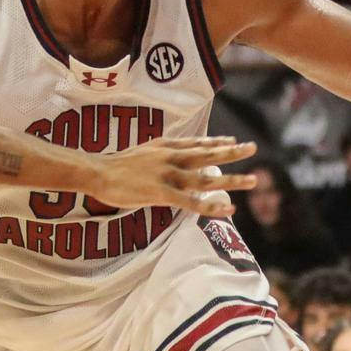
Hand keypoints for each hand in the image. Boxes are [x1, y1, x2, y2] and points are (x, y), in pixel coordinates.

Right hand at [87, 137, 257, 219]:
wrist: (97, 171)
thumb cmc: (115, 165)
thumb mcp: (141, 151)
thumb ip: (158, 153)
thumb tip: (168, 156)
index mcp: (165, 146)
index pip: (196, 143)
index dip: (216, 142)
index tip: (232, 141)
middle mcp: (171, 158)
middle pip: (208, 155)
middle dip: (232, 153)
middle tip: (253, 148)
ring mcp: (169, 175)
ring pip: (207, 178)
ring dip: (232, 180)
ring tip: (253, 180)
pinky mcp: (163, 193)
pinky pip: (193, 202)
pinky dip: (212, 206)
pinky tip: (228, 208)